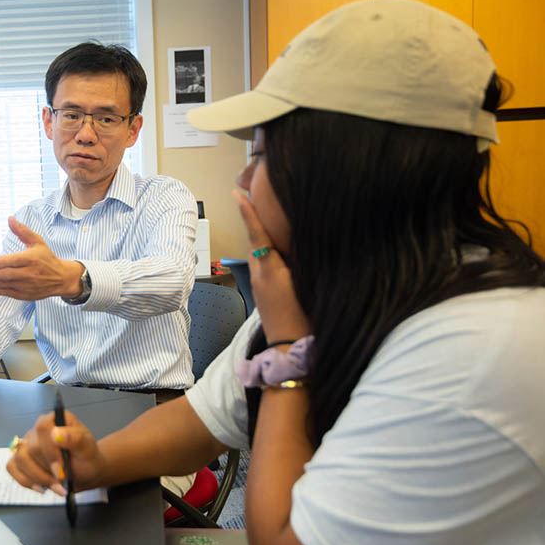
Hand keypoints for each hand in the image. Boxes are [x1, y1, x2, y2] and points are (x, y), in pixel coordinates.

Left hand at [0, 217, 82, 300]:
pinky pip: (6, 292)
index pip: (15, 261)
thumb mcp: (38, 242)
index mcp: (32, 259)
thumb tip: (10, 219)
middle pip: (6, 274)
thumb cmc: (47, 259)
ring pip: (4, 284)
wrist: (61, 279)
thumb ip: (22, 231)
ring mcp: (26, 285)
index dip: (1, 263)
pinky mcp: (23, 294)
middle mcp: (29, 273)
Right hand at [6, 411, 108, 494]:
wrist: (84, 472)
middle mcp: (39, 429)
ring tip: (55, 485)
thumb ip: (74, 439)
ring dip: (38, 477)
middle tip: (61, 479)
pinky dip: (26, 481)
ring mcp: (28, 443)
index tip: (60, 468)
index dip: (49, 450)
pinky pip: (12, 467)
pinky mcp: (20, 458)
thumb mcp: (87, 448)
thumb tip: (56, 433)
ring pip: (20, 459)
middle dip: (46, 468)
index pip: (43, 427)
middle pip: (31, 447)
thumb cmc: (87, 457)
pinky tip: (41, 487)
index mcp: (56, 419)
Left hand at [232, 190, 310, 343]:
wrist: (290, 349)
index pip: (257, 235)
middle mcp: (259, 276)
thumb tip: (294, 240)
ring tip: (271, 222)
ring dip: (262, 238)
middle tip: (258, 199)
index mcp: (270, 271)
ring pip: (258, 254)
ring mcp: (258, 286)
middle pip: (255, 241)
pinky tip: (279, 253)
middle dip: (255, 221)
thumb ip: (298, 260)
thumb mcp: (306, 284)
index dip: (248, 214)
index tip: (237, 194)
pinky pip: (261, 266)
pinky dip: (267, 253)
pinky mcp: (260, 294)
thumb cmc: (304, 319)